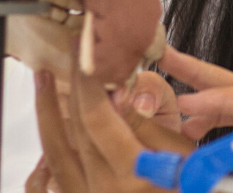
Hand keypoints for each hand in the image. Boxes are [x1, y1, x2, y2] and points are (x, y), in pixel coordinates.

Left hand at [28, 67, 193, 192]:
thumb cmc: (188, 182)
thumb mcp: (182, 150)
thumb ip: (147, 123)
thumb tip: (119, 94)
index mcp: (135, 172)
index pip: (99, 117)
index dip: (89, 82)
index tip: (87, 53)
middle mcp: (106, 188)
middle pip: (78, 127)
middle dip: (73, 86)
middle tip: (72, 53)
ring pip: (56, 149)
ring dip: (48, 111)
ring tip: (44, 81)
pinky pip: (51, 178)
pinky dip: (45, 148)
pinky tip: (45, 125)